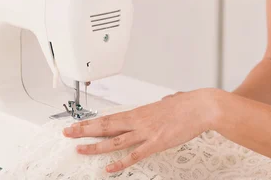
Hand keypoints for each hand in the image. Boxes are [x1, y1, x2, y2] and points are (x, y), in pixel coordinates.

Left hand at [62, 88, 218, 172]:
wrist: (203, 106)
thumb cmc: (190, 103)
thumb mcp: (173, 100)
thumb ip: (166, 102)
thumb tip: (166, 100)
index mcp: (142, 111)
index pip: (111, 117)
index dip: (92, 121)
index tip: (78, 123)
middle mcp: (140, 120)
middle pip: (106, 126)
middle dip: (85, 130)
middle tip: (68, 133)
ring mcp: (146, 132)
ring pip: (115, 140)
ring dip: (96, 146)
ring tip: (80, 150)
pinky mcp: (156, 143)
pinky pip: (134, 155)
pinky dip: (120, 162)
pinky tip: (109, 168)